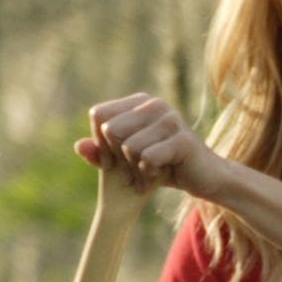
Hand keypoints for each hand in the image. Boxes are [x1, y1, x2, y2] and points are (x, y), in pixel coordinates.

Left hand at [84, 93, 226, 197]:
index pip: (98, 115)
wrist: (203, 178)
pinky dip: (150, 174)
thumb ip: (101, 153)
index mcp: (140, 102)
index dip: (101, 143)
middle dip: (119, 159)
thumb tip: (78, 146)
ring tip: (150, 174)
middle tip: (135, 171)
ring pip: (129, 147)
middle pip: (110, 130)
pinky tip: (163, 173)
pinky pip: (147, 158)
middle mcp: (154, 104)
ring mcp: (171, 119)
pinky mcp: (183, 139)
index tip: (117, 160)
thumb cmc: (163, 166)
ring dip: (136, 170)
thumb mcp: (126, 161)